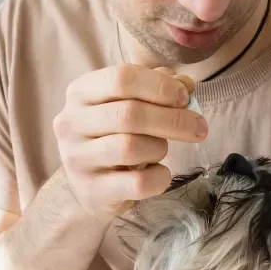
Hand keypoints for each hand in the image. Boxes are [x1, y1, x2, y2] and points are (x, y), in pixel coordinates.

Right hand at [53, 64, 207, 217]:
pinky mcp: (92, 191)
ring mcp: (77, 159)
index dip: (160, 86)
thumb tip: (186, 84)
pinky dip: (159, 177)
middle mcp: (71, 123)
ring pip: (131, 148)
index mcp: (80, 92)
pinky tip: (159, 173)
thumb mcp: (129, 103)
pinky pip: (137, 183)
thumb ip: (158, 87)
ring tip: (161, 149)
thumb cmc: (113, 134)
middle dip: (173, 119)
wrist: (87, 184)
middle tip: (199, 127)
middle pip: (129, 114)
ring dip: (159, 147)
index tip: (184, 97)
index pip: (122, 78)